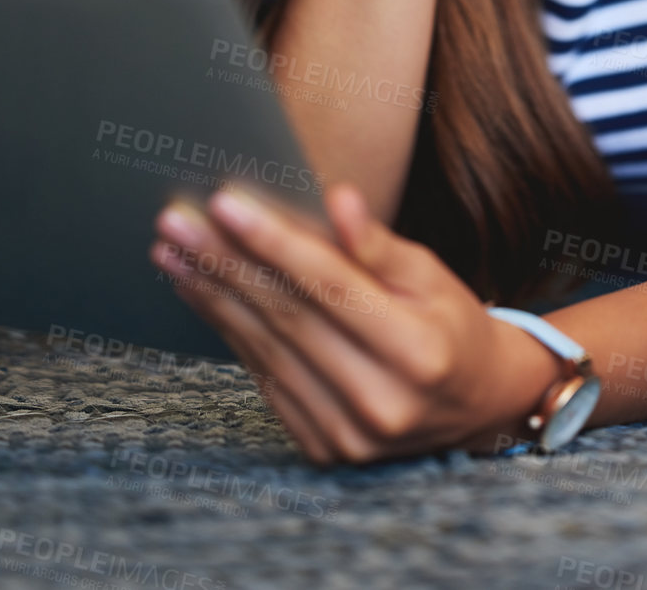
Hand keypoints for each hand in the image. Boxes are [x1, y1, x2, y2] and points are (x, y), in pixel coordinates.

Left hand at [149, 181, 550, 463]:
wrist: (474, 406)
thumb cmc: (451, 323)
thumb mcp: (431, 274)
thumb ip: (378, 245)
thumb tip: (337, 200)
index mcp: (418, 352)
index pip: (332, 287)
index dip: (276, 242)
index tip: (226, 202)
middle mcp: (380, 401)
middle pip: (288, 317)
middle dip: (224, 263)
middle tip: (175, 220)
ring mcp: (346, 433)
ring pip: (265, 348)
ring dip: (212, 296)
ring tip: (172, 251)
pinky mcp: (320, 446)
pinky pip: (264, 377)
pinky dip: (229, 331)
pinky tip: (202, 293)